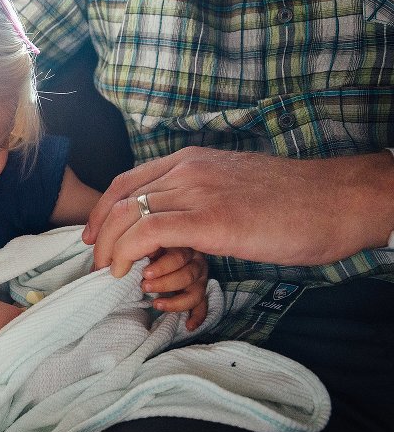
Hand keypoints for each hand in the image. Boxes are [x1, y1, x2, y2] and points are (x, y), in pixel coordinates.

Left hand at [83, 147, 393, 276]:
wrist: (337, 200)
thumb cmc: (293, 201)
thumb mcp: (233, 189)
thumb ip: (200, 198)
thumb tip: (180, 225)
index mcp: (191, 159)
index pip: (127, 181)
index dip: (102, 211)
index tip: (93, 236)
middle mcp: (187, 168)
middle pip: (119, 198)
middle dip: (98, 233)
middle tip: (96, 261)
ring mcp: (197, 190)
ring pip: (127, 215)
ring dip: (108, 248)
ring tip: (109, 272)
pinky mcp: (209, 219)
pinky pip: (147, 233)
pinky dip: (126, 253)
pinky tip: (126, 271)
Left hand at [142, 248, 207, 329]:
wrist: (155, 255)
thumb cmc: (146, 249)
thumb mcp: (141, 246)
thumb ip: (134, 250)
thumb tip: (121, 268)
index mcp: (182, 246)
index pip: (178, 257)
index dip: (162, 267)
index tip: (144, 274)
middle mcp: (195, 261)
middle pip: (188, 275)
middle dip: (164, 284)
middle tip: (144, 287)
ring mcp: (200, 277)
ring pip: (196, 292)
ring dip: (175, 302)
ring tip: (155, 304)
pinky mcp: (200, 291)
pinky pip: (203, 305)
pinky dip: (197, 316)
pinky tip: (188, 325)